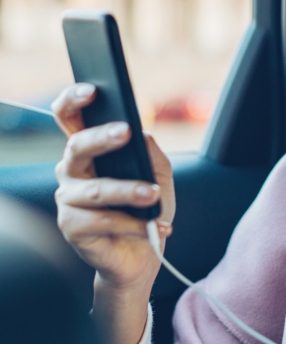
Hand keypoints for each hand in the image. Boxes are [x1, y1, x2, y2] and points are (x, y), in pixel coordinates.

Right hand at [52, 83, 175, 343]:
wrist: (143, 254)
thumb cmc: (147, 209)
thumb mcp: (159, 177)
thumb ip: (151, 155)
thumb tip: (143, 135)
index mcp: (89, 152)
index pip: (71, 119)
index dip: (74, 101)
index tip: (92, 89)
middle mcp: (72, 172)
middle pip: (76, 146)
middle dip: (102, 137)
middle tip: (126, 132)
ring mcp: (68, 200)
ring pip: (95, 189)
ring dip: (127, 191)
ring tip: (152, 195)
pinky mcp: (72, 228)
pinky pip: (101, 220)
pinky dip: (132, 223)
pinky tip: (154, 226)